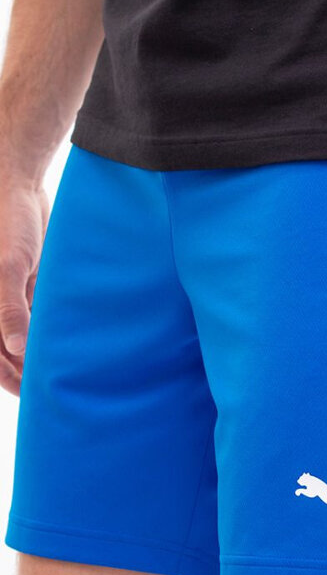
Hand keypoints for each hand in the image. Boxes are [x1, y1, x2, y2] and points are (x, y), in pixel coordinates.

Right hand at [0, 169, 48, 395]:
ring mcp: (11, 292)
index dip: (7, 376)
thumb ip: (10, 308)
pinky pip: (37, 312)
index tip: (30, 394)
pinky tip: (72, 343)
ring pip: (24, 333)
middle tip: (55, 389)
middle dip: (25, 368)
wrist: (20, 180)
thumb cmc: (7, 220)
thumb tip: (17, 348)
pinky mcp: (28, 281)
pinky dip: (49, 328)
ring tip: (66, 372)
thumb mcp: (9, 266)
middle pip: (8, 347)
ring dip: (39, 350)